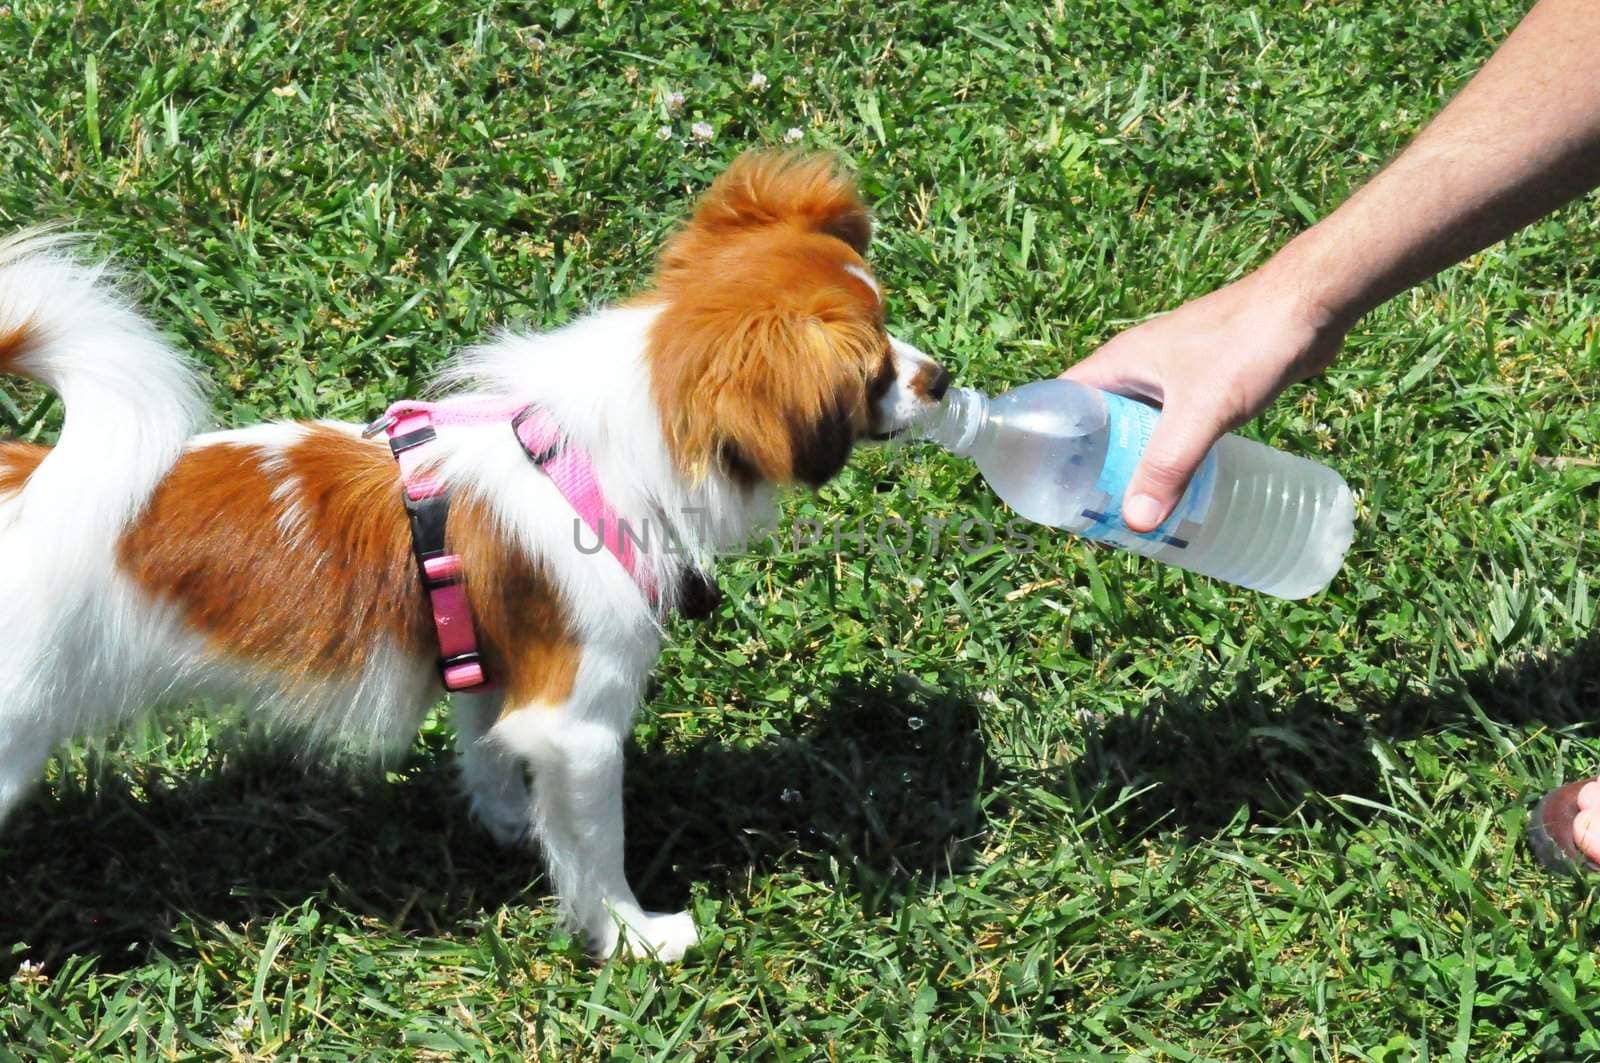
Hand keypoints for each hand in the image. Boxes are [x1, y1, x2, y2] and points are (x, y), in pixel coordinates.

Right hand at [1061, 269, 1346, 530]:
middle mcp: (1138, 368)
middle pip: (1098, 423)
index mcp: (1118, 363)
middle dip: (1093, 465)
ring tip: (1133, 509)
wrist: (1311, 305)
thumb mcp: (1202, 410)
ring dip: (1134, 464)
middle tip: (1092, 511)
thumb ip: (1169, 465)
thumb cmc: (1248, 343)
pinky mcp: (1206, 385)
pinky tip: (1181, 484)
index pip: (1060, 402)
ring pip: (1138, 429)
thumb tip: (1136, 523)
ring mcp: (1172, 376)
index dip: (1046, 440)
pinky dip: (1170, 456)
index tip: (1046, 483)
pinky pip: (1173, 428)